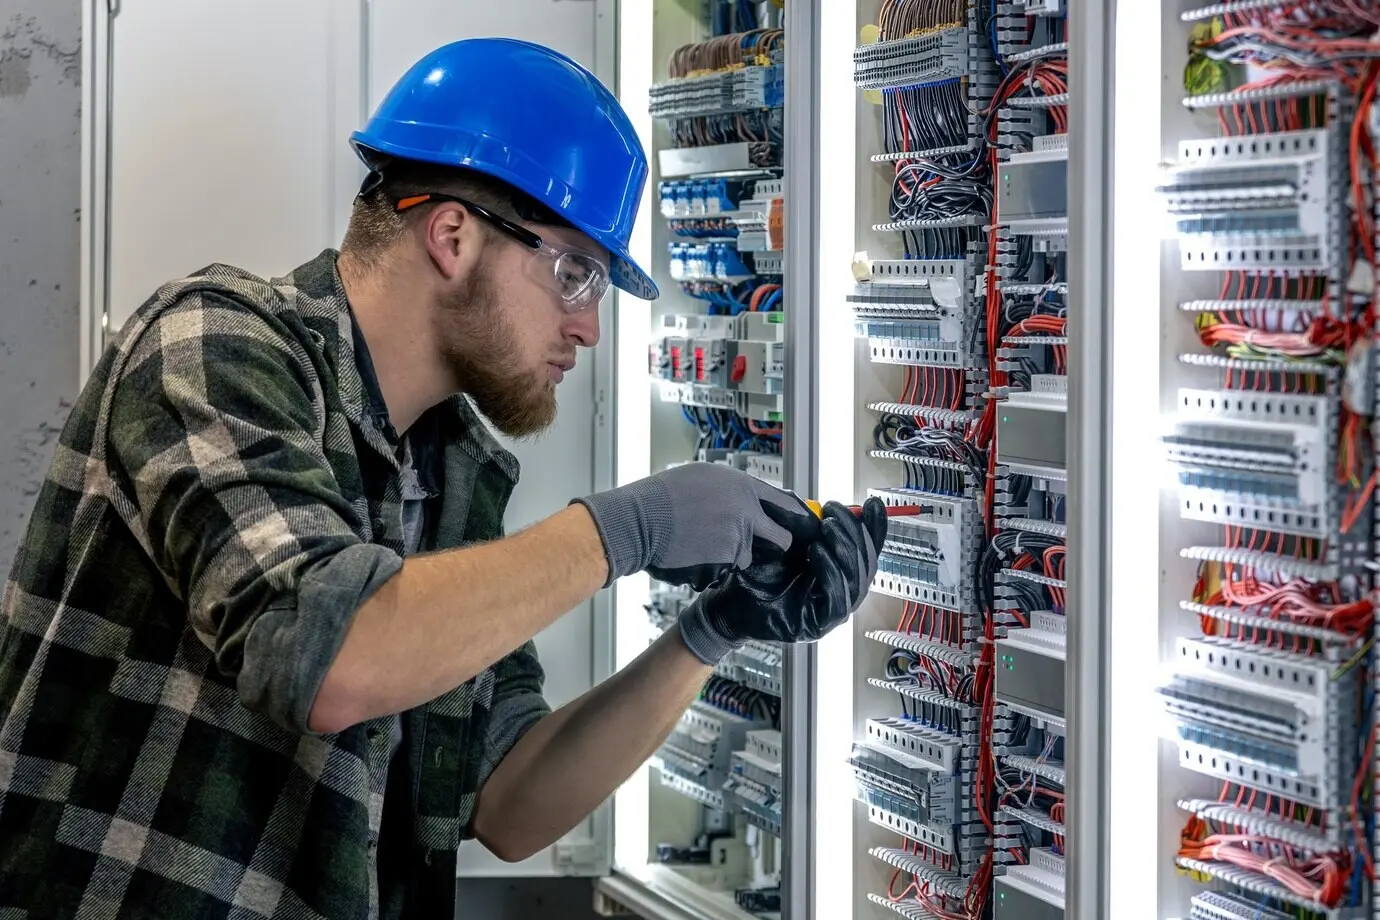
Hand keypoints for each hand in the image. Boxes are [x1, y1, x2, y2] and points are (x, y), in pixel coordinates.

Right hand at [572, 463, 820, 589]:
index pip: (784, 503)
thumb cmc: (662, 497)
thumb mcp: (703, 477)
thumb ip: (732, 489)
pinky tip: (693, 554)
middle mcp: (746, 510)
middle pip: (781, 537)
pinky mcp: (725, 561)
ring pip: (747, 556)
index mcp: (742, 486)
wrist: (639, 521)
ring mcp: (738, 537)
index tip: (802, 525)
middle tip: (769, 550)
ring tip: (703, 545)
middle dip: (777, 547)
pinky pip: (726, 569)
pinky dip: (713, 567)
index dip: (795, 516)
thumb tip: (750, 497)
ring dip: (732, 556)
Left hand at [677, 498, 888, 663]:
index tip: (872, 503)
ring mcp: (831, 612)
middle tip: (833, 514)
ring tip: (826, 528)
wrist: (726, 602)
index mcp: (838, 572)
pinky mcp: (819, 625)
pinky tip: (817, 553)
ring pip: (856, 580)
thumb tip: (831, 507)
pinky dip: (831, 573)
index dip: (874, 527)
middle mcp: (840, 593)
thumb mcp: (784, 542)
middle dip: (854, 534)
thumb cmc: (754, 574)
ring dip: (844, 549)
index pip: (867, 549)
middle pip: (867, 563)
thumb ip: (808, 527)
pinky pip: (838, 599)